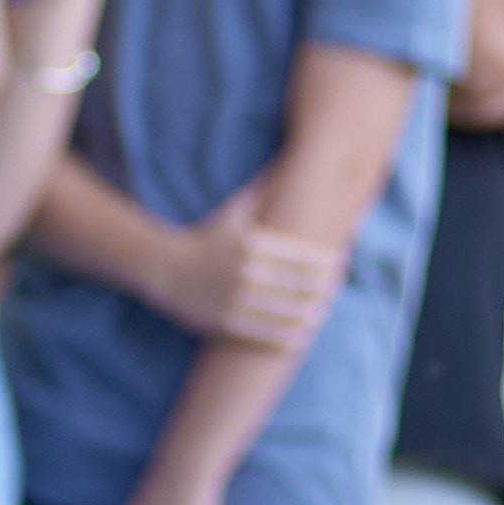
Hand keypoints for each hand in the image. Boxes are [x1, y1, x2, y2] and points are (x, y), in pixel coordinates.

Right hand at [150, 204, 340, 349]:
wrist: (162, 267)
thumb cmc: (206, 237)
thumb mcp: (233, 212)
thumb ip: (263, 193)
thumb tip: (289, 167)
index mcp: (252, 245)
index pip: (306, 258)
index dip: (329, 264)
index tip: (340, 264)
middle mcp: (247, 273)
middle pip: (304, 287)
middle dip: (325, 289)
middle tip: (334, 289)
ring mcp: (237, 300)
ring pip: (291, 313)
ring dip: (312, 314)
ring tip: (320, 311)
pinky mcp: (228, 323)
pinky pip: (270, 335)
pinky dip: (292, 337)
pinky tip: (303, 334)